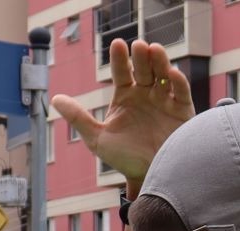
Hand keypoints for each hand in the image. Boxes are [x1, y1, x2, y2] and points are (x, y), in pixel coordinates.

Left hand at [52, 39, 193, 196]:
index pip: (121, 72)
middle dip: (142, 57)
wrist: (152, 178)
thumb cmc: (125, 160)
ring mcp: (165, 103)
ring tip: (155, 50)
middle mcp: (146, 97)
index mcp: (126, 98)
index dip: (120, 59)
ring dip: (161, 62)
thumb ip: (79, 118)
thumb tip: (55, 99)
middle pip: (144, 70)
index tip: (118, 44)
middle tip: (139, 46)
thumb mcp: (98, 139)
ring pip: (164, 76)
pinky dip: (179, 82)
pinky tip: (172, 73)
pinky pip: (182, 94)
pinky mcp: (183, 113)